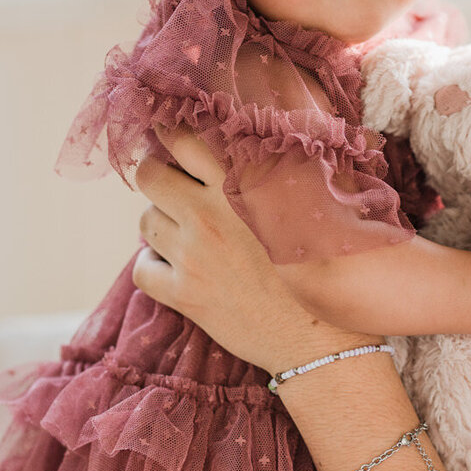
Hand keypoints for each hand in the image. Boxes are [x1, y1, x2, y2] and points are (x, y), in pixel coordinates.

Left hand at [132, 130, 369, 372]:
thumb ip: (293, 166)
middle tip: (172, 187)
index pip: (183, 138)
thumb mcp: (318, 204)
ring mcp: (193, 255)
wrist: (322, 338)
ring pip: (145, 221)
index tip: (170, 138)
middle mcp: (211, 213)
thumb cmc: (329, 267)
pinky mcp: (185, 294)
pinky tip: (172, 268)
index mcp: (243, 183)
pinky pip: (141, 270)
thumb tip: (289, 132)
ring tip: (184, 234)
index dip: (170, 134)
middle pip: (149, 175)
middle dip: (157, 176)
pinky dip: (151, 267)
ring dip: (160, 223)